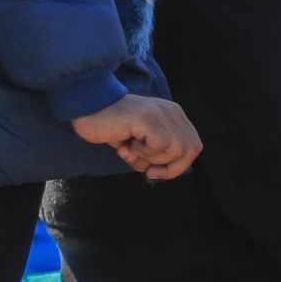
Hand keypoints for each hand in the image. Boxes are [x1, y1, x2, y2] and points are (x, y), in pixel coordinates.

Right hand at [70, 94, 201, 179]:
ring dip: (152, 159)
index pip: (193, 146)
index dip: (178, 165)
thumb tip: (157, 172)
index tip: (154, 172)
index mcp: (174, 115)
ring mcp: (161, 114)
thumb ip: (153, 154)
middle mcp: (172, 112)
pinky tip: (128, 144)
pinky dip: (144, 152)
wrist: (87, 109)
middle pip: (191, 150)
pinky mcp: (148, 118)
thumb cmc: (111, 127)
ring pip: (176, 150)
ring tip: (132, 150)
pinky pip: (160, 146)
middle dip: (170, 168)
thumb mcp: (138, 143)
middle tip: (147, 170)